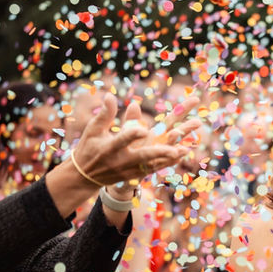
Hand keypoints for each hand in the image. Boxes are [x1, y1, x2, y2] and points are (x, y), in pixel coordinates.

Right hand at [72, 93, 199, 186]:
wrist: (86, 176)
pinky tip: (182, 154)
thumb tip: (109, 95)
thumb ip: (105, 114)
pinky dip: (168, 162)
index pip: (122, 140)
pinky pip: (155, 169)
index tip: (143, 129)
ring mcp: (130, 170)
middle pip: (142, 156)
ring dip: (169, 158)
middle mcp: (121, 160)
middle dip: (158, 153)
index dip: (132, 135)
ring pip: (153, 165)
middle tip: (174, 149)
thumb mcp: (94, 130)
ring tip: (186, 150)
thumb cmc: (89, 147)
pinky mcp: (136, 175)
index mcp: (109, 148)